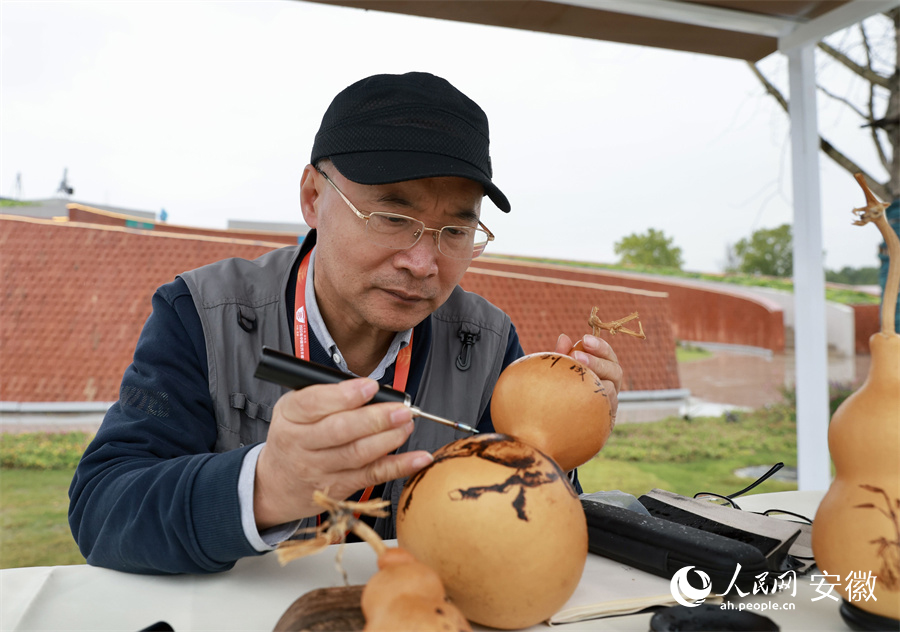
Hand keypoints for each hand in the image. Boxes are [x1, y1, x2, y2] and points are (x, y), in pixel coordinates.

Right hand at [254, 378, 433, 529]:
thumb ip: (327, 396)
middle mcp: (301, 444)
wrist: (276, 484)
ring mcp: (320, 469)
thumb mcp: (295, 409)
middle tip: (401, 409)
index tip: (370, 387)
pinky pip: (373, 475)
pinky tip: (418, 458)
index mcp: (290, 416)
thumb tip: (371, 389)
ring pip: (358, 454)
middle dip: (375, 418)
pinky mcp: (340, 488)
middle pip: (340, 430)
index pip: (314, 403)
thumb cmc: (294, 437)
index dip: (345, 395)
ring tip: (407, 425)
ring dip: (389, 439)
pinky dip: (399, 467)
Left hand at [554, 333, 622, 425]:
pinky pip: (605, 410)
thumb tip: (564, 338)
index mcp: (604, 371)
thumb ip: (562, 355)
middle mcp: (612, 385)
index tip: (584, 339)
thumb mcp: (561, 372)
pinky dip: (595, 402)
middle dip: (596, 361)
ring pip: (612, 390)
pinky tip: (580, 398)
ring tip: (578, 377)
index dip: (600, 346)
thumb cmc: (561, 391)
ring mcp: (610, 403)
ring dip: (596, 381)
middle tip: (576, 356)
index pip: (608, 355)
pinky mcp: (606, 420)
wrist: (558, 426)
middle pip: (615, 370)